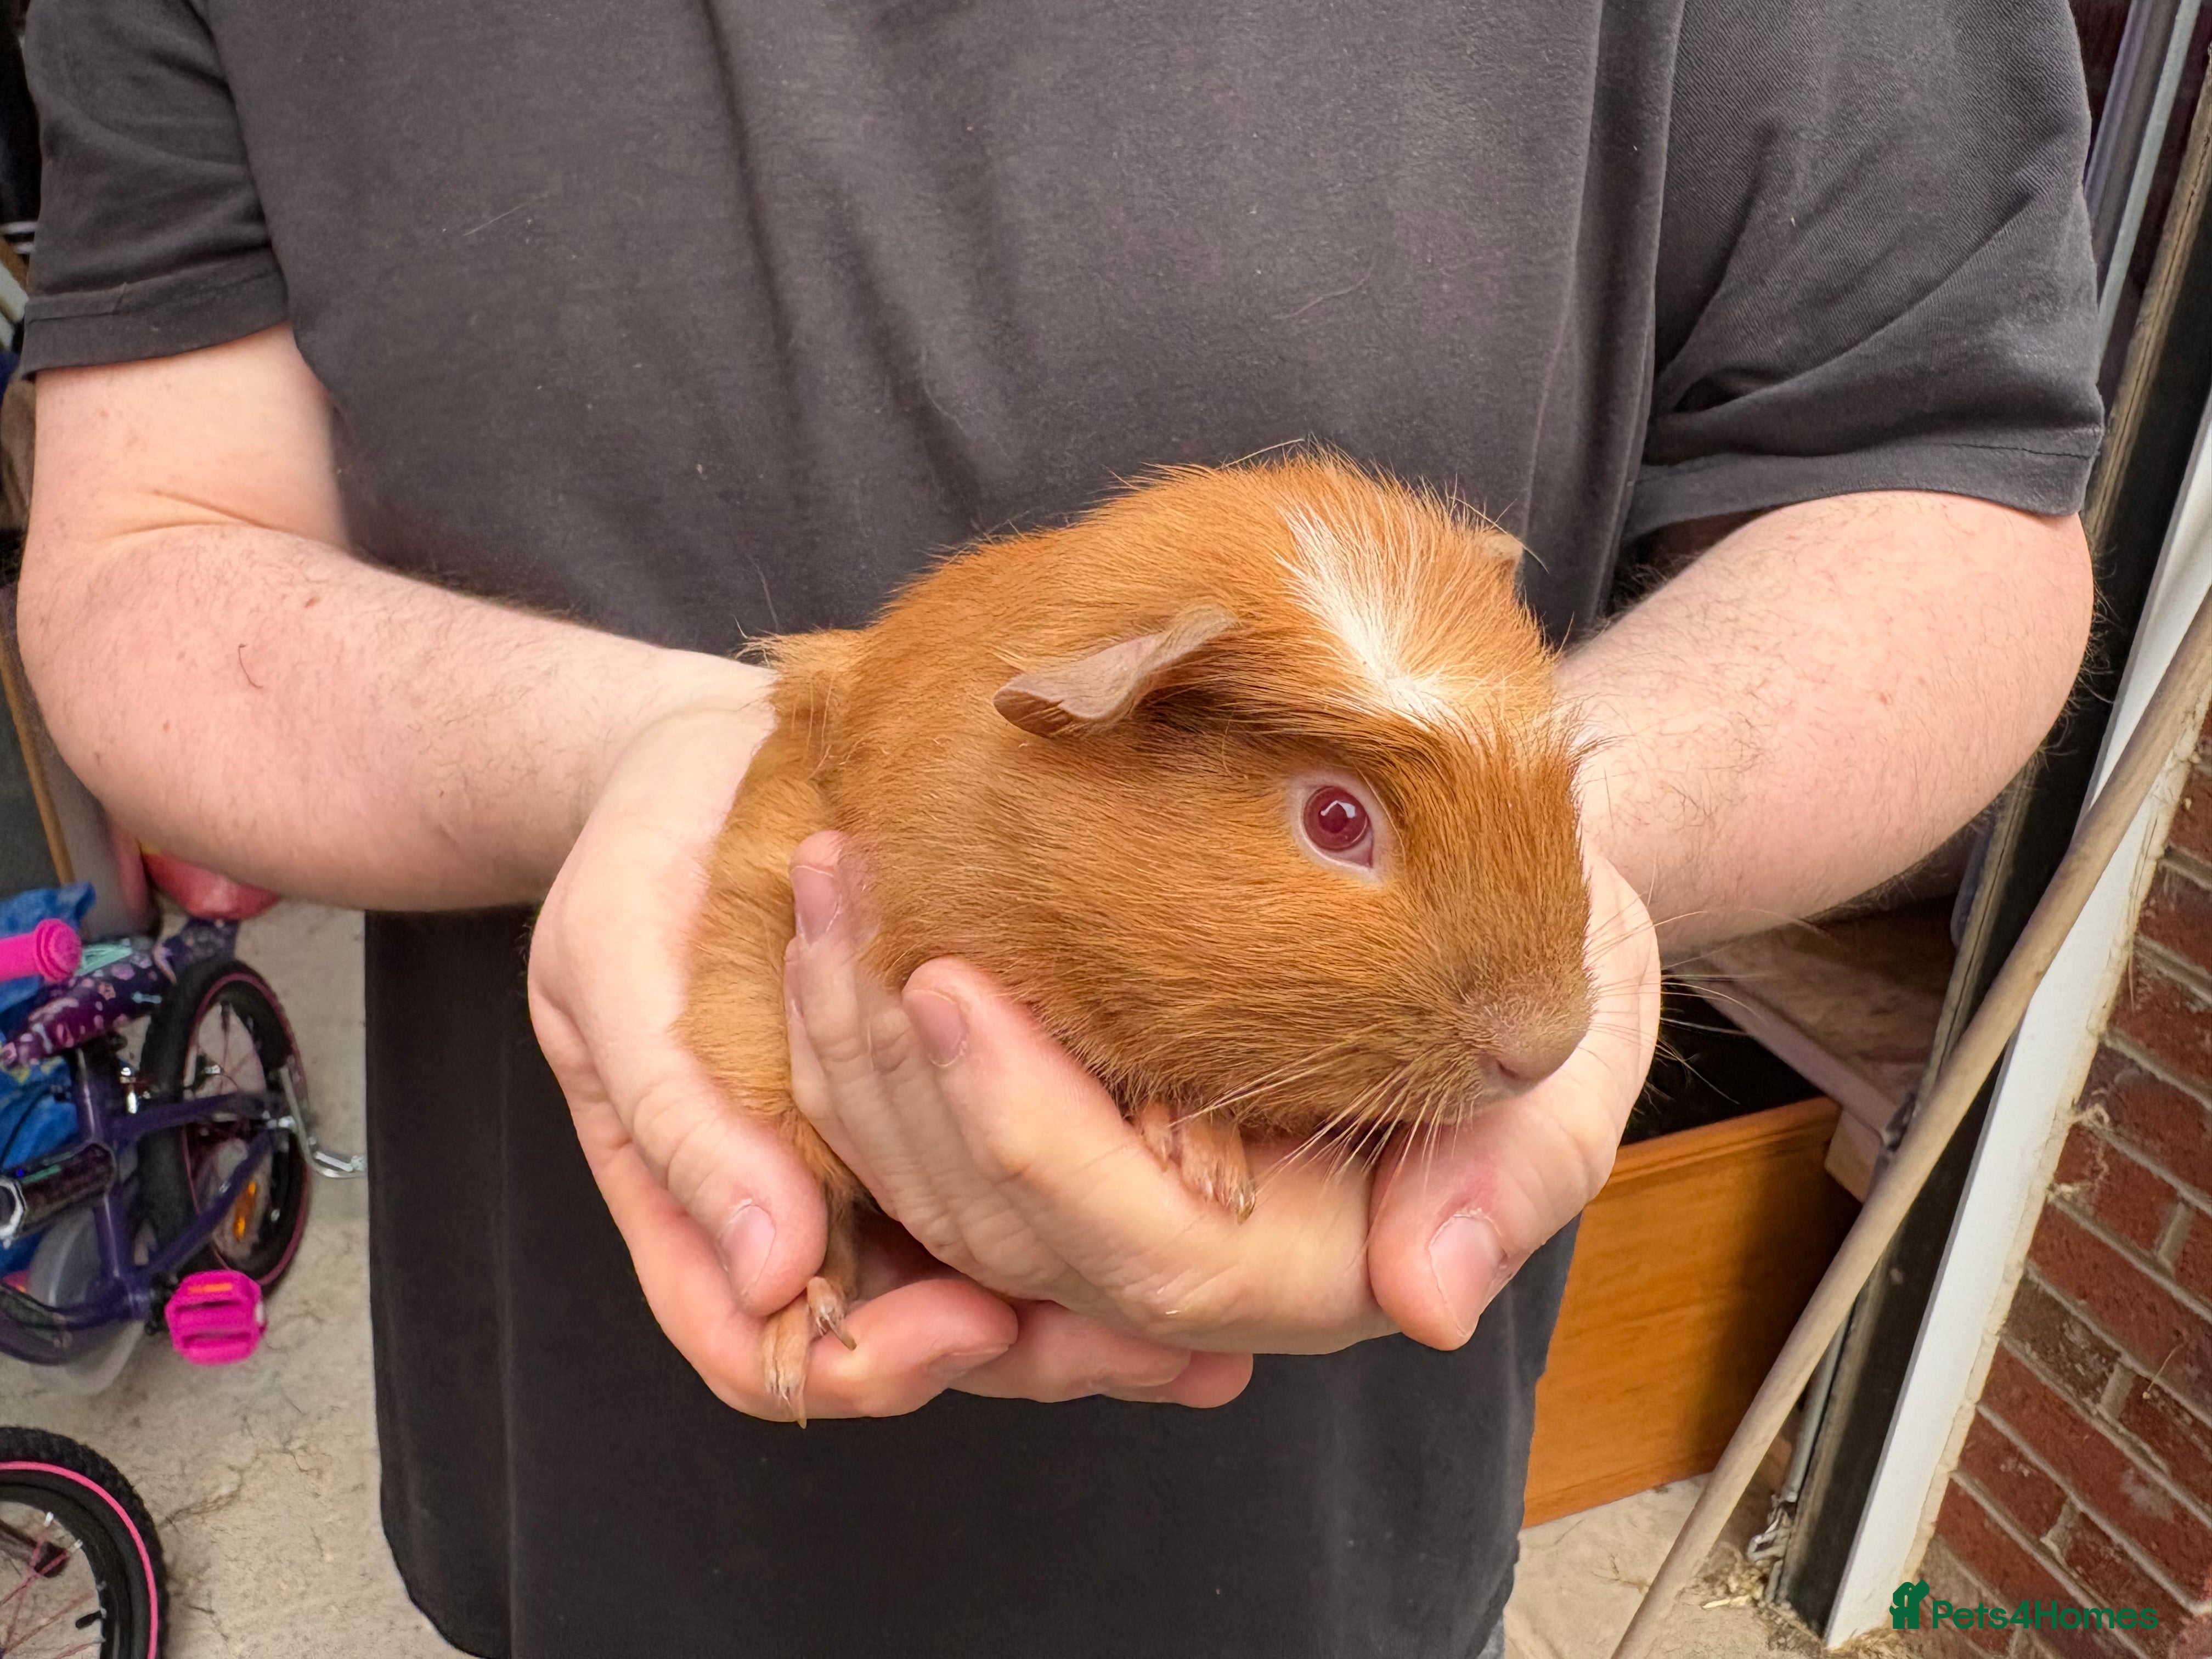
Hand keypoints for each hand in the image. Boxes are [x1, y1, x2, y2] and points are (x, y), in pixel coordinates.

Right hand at [527, 690, 1239, 1420]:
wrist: (712, 758)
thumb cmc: (642, 849)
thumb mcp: (615, 966)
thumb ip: (681, 1121)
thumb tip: (775, 1270)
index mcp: (691, 1198)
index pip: (764, 1351)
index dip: (872, 1362)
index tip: (973, 1319)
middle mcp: (791, 1205)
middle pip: (899, 1343)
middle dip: (1023, 1355)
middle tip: (1144, 1348)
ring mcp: (876, 1159)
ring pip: (976, 1286)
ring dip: (1083, 1319)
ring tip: (1209, 1342)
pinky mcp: (951, 1100)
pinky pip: (1023, 1189)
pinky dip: (1100, 1213)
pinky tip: (1209, 1220)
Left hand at [785, 837, 1659, 1353]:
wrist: (1503, 881)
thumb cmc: (1549, 958)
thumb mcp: (1570, 1050)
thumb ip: (1515, 1175)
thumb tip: (1430, 1297)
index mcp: (1307, 1265)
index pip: (1141, 1248)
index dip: (1034, 1132)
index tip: (952, 983)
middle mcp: (1189, 1249)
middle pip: (1004, 1230)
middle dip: (900, 1078)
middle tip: (842, 895)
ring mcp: (1113, 1187)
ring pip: (937, 1186)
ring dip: (853, 1046)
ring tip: (825, 879)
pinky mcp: (1065, 1115)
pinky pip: (928, 1119)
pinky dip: (865, 1030)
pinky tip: (837, 911)